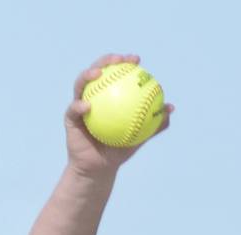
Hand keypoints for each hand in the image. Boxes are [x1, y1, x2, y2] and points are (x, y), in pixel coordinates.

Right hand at [64, 54, 173, 178]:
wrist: (100, 168)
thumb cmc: (118, 151)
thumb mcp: (139, 138)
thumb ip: (153, 124)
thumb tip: (170, 108)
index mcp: (107, 97)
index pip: (115, 74)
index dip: (124, 63)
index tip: (137, 60)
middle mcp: (92, 96)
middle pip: (96, 71)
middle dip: (106, 60)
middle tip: (118, 59)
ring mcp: (79, 104)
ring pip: (80, 84)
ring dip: (87, 75)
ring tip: (98, 73)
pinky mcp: (70, 118)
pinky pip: (73, 110)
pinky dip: (79, 106)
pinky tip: (88, 105)